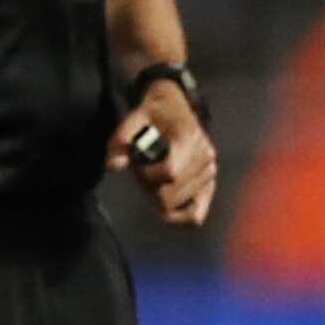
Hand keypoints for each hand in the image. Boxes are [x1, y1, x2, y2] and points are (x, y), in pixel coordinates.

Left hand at [109, 85, 217, 227]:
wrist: (176, 107)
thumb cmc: (154, 114)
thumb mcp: (133, 118)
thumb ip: (120, 139)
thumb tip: (114, 166)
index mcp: (188, 138)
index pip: (170, 172)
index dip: (147, 175)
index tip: (137, 164)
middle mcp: (205, 157)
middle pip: (172, 194)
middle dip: (150, 189)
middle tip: (142, 172)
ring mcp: (210, 172)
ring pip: (179, 205)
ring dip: (160, 198)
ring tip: (154, 180)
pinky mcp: (210, 184)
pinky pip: (196, 214)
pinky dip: (179, 216)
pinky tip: (165, 208)